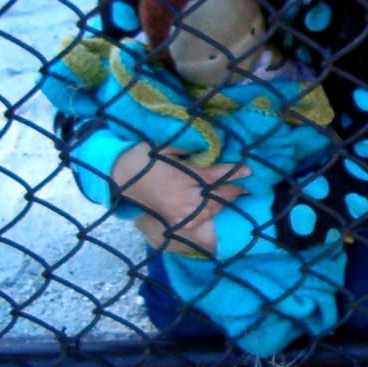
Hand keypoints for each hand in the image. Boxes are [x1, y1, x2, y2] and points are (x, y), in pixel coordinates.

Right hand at [113, 143, 248, 253]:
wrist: (119, 176)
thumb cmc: (144, 157)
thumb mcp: (166, 145)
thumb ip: (189, 147)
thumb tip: (210, 144)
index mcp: (184, 177)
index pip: (216, 177)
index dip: (234, 173)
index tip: (248, 170)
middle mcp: (183, 197)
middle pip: (216, 198)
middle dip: (232, 191)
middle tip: (244, 186)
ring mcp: (178, 212)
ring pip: (208, 212)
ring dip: (222, 205)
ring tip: (233, 196)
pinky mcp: (172, 220)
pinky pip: (194, 221)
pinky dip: (206, 216)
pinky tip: (213, 210)